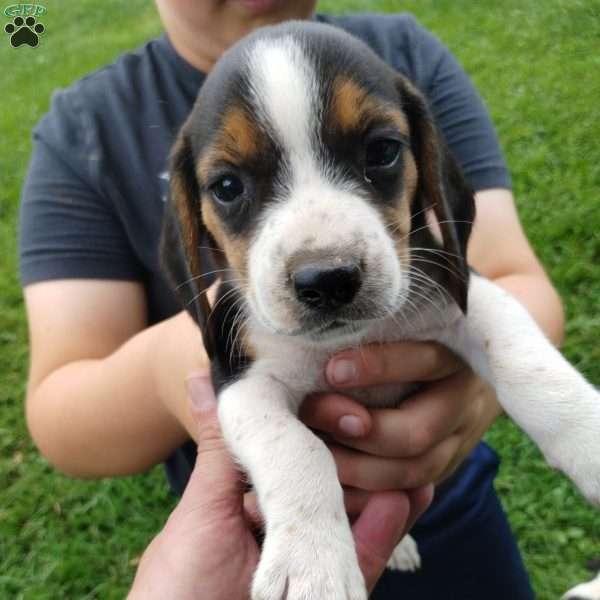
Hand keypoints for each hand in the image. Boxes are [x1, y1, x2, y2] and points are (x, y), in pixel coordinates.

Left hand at [129, 373, 432, 599]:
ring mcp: (309, 566)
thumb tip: (199, 376)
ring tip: (408, 449)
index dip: (319, 428)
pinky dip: (386, 528)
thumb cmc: (176, 586)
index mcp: (254, 504)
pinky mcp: (330, 596)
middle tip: (384, 416)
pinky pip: (364, 560)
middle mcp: (286, 532)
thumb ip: (220, 449)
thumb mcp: (200, 510)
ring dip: (384, 484)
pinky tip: (405, 495)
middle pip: (331, 487)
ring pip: (355, 518)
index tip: (341, 394)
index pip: (292, 459)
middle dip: (359, 454)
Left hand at [300, 341, 502, 491]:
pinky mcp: (445, 472)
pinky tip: (336, 484)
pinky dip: (368, 494)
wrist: (470, 383)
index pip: (425, 361)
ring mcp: (458, 445)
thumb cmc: (421, 349)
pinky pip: (407, 494)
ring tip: (319, 453)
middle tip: (314, 414)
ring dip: (358, 468)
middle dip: (360, 431)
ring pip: (413, 472)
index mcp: (457, 360)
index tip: (333, 369)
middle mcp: (463, 405)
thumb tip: (324, 355)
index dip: (379, 367)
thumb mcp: (412, 334)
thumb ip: (378, 340)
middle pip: (417, 432)